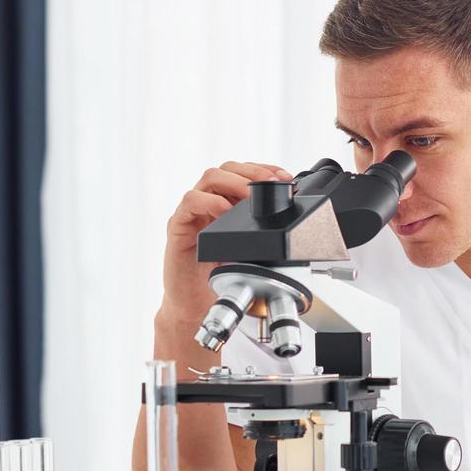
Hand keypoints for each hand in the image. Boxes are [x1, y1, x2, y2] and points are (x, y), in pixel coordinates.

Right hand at [160, 161, 293, 324]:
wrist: (195, 302)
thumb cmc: (222, 274)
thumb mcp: (251, 248)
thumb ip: (263, 229)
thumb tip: (290, 216)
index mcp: (226, 202)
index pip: (244, 172)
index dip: (265, 169)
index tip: (286, 177)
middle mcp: (209, 202)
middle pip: (227, 168)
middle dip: (253, 172)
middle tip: (271, 184)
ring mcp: (193, 212)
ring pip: (210, 178)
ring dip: (235, 182)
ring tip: (251, 196)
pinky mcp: (179, 225)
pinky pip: (191, 202)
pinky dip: (211, 202)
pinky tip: (225, 212)